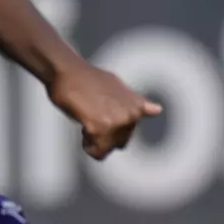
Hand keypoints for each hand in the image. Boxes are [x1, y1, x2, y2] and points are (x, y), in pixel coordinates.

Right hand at [48, 65, 163, 159]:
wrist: (65, 71)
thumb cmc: (86, 78)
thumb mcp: (116, 87)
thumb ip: (135, 102)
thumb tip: (157, 110)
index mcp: (137, 107)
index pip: (127, 133)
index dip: (110, 127)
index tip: (98, 111)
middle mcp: (132, 115)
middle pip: (118, 143)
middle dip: (103, 135)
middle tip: (90, 114)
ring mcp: (118, 122)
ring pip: (106, 148)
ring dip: (94, 139)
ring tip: (86, 117)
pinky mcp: (101, 128)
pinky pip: (97, 152)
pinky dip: (88, 145)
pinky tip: (82, 126)